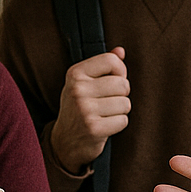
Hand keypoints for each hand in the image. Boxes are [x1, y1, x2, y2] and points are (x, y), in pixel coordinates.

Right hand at [51, 46, 128, 173]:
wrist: (65, 141)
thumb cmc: (79, 107)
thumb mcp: (84, 83)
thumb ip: (103, 65)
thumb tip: (121, 51)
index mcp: (75, 74)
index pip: (111, 61)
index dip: (119, 72)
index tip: (111, 81)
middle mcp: (78, 90)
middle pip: (123, 84)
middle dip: (121, 94)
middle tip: (106, 102)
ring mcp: (85, 109)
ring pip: (125, 103)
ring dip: (120, 111)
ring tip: (104, 114)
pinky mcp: (94, 128)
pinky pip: (123, 120)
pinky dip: (118, 124)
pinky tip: (105, 125)